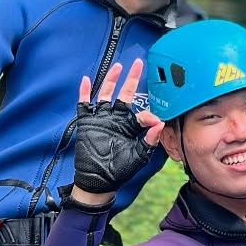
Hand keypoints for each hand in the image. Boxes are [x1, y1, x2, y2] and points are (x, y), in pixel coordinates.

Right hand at [71, 59, 162, 202]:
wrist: (98, 181)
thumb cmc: (120, 170)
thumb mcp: (138, 156)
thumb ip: (149, 141)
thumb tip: (160, 124)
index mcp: (129, 126)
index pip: (141, 113)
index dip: (148, 114)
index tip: (153, 120)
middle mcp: (116, 119)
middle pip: (124, 94)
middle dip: (131, 79)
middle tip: (139, 63)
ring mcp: (101, 119)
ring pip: (106, 94)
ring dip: (110, 80)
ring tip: (117, 67)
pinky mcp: (86, 123)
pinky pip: (84, 105)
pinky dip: (84, 93)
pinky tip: (85, 80)